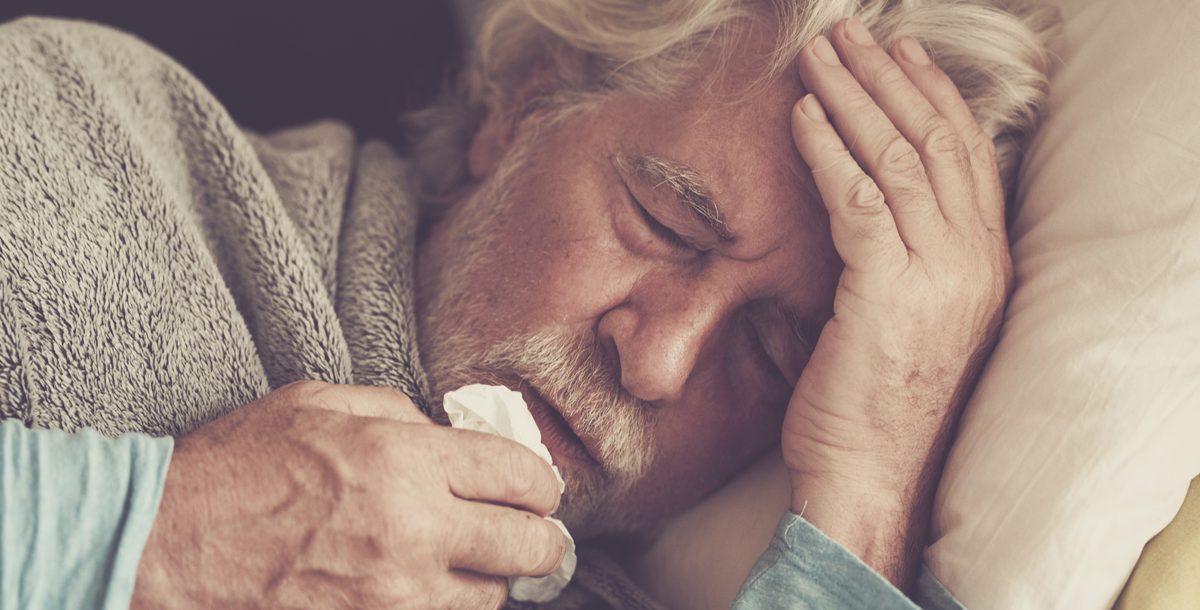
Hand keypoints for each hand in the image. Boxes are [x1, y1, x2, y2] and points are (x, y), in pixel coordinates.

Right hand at [132, 381, 566, 609]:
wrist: (160, 548)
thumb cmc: (235, 469)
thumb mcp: (317, 405)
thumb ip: (398, 412)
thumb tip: (449, 433)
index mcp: (405, 460)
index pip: (523, 476)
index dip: (542, 484)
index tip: (537, 490)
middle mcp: (414, 531)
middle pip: (530, 546)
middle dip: (539, 538)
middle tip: (530, 534)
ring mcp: (396, 597)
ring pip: (492, 599)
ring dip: (489, 580)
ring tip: (466, 562)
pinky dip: (446, 609)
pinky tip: (425, 591)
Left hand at [782, 19, 1011, 584]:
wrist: (869, 478)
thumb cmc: (871, 404)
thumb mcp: (905, 318)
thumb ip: (903, 256)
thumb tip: (868, 200)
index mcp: (984, 265)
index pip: (967, 157)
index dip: (933, 96)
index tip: (901, 53)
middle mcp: (974, 263)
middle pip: (938, 142)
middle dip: (890, 78)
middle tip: (853, 33)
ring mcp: (939, 277)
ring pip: (901, 158)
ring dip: (856, 98)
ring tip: (820, 55)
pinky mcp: (890, 292)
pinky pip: (858, 199)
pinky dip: (829, 151)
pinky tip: (803, 116)